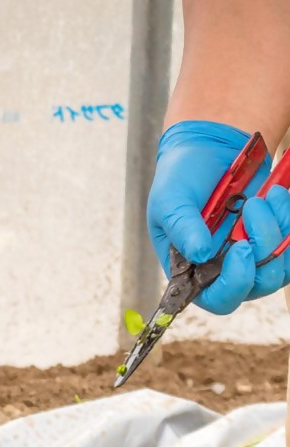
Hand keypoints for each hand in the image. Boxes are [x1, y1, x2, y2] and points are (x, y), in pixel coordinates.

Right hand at [148, 120, 289, 313]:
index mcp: (192, 267)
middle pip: (256, 285)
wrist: (209, 148)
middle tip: (253, 207)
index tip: (243, 249)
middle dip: (263, 247)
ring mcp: (251, 256)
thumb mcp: (170, 197)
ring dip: (277, 231)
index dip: (234, 284)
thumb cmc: (181, 176)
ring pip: (280, 268)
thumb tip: (199, 254)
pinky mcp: (272, 241)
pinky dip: (288, 221)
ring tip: (265, 196)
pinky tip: (277, 196)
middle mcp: (224, 268)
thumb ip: (181, 225)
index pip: (217, 298)